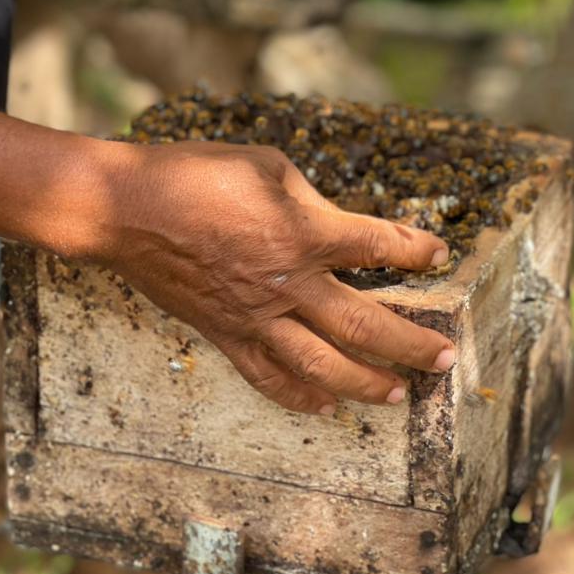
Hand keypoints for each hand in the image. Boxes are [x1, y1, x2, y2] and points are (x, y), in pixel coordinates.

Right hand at [90, 141, 455, 414]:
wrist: (127, 209)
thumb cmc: (196, 174)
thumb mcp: (266, 166)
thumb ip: (308, 200)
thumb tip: (332, 225)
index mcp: (304, 232)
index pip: (378, 246)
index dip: (415, 251)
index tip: (437, 254)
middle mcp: (288, 283)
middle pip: (365, 325)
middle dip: (411, 344)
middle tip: (445, 360)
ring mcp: (257, 317)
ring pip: (323, 366)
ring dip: (367, 384)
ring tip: (397, 394)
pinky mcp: (226, 335)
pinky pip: (269, 377)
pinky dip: (300, 397)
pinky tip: (325, 406)